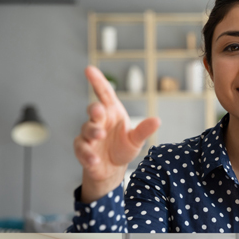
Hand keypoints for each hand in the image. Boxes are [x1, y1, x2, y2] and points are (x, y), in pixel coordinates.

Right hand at [74, 65, 159, 202]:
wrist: (112, 169)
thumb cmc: (123, 148)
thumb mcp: (136, 140)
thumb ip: (144, 130)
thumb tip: (157, 120)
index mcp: (111, 112)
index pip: (104, 93)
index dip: (97, 81)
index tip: (89, 69)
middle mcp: (98, 121)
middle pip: (93, 110)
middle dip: (95, 109)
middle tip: (99, 111)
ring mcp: (89, 134)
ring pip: (86, 129)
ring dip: (92, 131)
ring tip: (100, 136)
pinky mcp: (82, 149)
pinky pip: (81, 149)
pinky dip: (87, 154)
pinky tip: (94, 159)